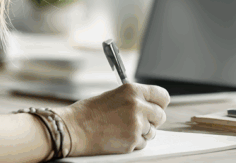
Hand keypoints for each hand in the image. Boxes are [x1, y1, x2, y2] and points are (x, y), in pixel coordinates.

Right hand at [55, 83, 169, 155]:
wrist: (73, 129)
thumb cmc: (88, 113)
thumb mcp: (114, 96)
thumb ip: (134, 99)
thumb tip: (150, 106)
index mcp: (133, 91)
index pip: (162, 96)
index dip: (160, 103)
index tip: (158, 107)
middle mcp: (138, 106)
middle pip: (161, 116)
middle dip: (152, 120)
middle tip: (139, 121)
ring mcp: (136, 125)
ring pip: (152, 132)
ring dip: (142, 132)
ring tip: (122, 129)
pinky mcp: (132, 142)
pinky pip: (142, 144)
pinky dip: (133, 142)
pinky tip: (118, 137)